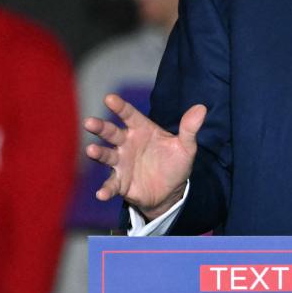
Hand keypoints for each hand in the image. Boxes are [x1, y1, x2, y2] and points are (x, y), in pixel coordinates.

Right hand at [84, 94, 206, 220]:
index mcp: (142, 130)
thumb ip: (189, 128)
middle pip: (111, 133)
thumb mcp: (186, 146)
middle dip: (100, 127)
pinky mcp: (120, 183)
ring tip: (91, 150)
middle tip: (89, 122)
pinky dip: (106, 189)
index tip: (109, 98)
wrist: (171, 191)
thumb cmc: (175, 163)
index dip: (119, 107)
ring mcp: (121, 163)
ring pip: (106, 155)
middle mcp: (127, 144)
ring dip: (98, 153)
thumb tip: (202, 108)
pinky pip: (111, 185)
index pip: (129, 115)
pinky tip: (101, 194)